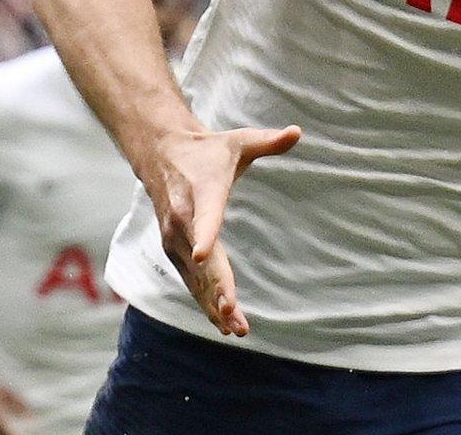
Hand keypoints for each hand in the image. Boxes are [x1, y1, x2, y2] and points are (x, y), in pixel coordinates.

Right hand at [143, 124, 300, 336]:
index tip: (206, 255)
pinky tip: (221, 322)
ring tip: (234, 329)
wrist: (162, 154)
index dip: (206, 235)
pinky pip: (191, 280)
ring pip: (195, 277)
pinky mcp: (174, 249)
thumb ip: (268, 141)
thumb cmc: (209, 151)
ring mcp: (175, 238)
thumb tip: (297, 131)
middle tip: (233, 315)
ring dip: (212, 304)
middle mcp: (183, 220)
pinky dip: (203, 301)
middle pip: (201, 259)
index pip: (205, 216)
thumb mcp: (240, 141)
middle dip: (216, 288)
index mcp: (202, 194)